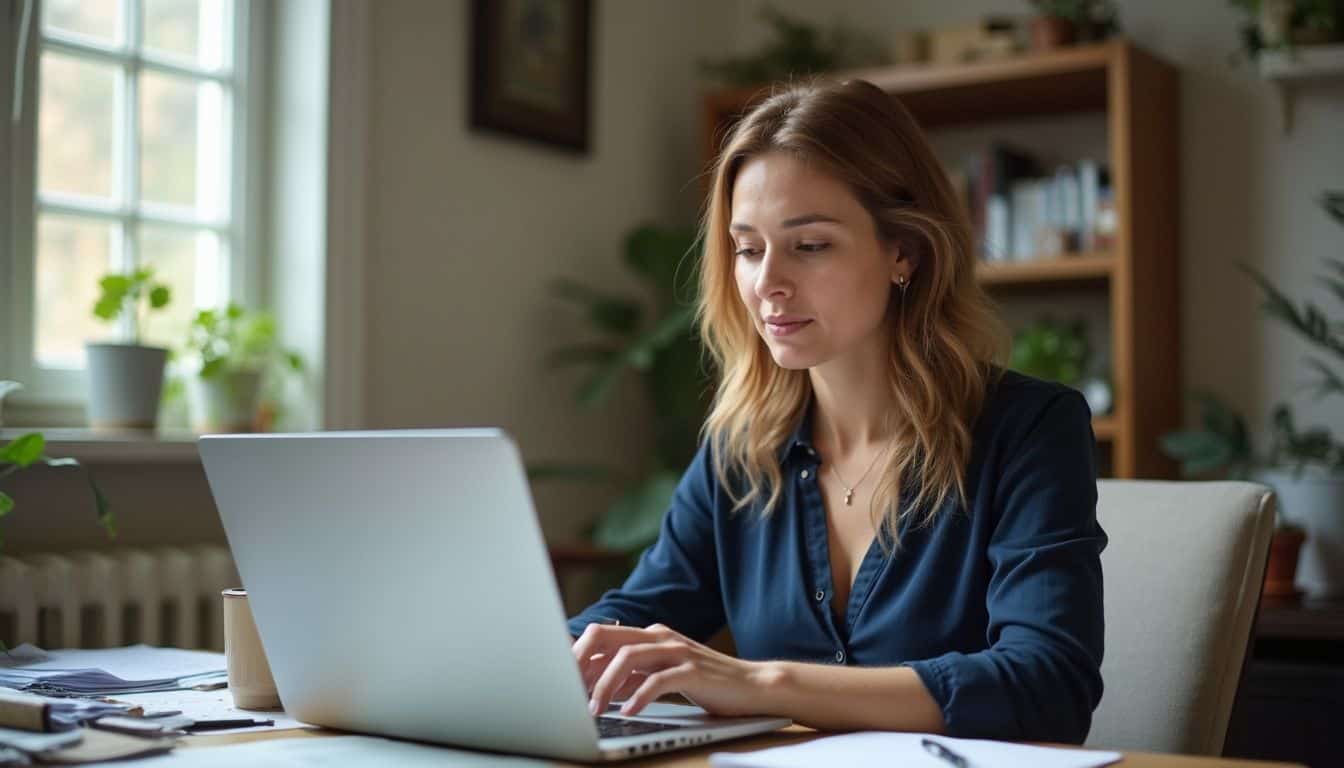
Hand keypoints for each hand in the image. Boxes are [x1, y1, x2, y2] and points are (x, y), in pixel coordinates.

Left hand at [572, 622, 775, 717]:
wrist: (752, 686)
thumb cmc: (704, 683)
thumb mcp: (660, 674)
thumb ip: (631, 674)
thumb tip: (592, 684)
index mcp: (649, 635)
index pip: (601, 636)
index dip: (576, 657)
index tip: (559, 681)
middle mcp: (659, 637)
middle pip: (607, 637)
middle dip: (580, 663)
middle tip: (566, 692)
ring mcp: (677, 651)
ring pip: (628, 658)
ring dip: (605, 684)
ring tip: (594, 709)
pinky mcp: (693, 670)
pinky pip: (658, 680)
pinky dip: (638, 696)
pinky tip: (628, 712)